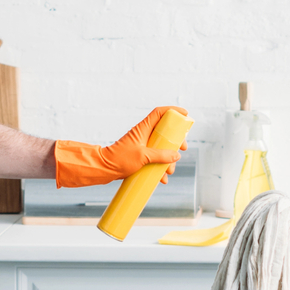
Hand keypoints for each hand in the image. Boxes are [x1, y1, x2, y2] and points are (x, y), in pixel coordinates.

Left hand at [53, 106, 186, 188]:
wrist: (104, 169)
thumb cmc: (120, 159)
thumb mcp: (143, 157)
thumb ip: (161, 155)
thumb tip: (176, 156)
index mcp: (143, 128)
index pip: (160, 112)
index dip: (173, 111)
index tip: (185, 115)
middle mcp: (144, 134)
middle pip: (165, 132)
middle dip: (175, 142)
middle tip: (183, 149)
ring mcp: (142, 145)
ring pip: (161, 148)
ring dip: (168, 160)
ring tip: (169, 172)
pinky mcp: (140, 156)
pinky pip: (154, 159)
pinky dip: (159, 168)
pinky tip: (161, 179)